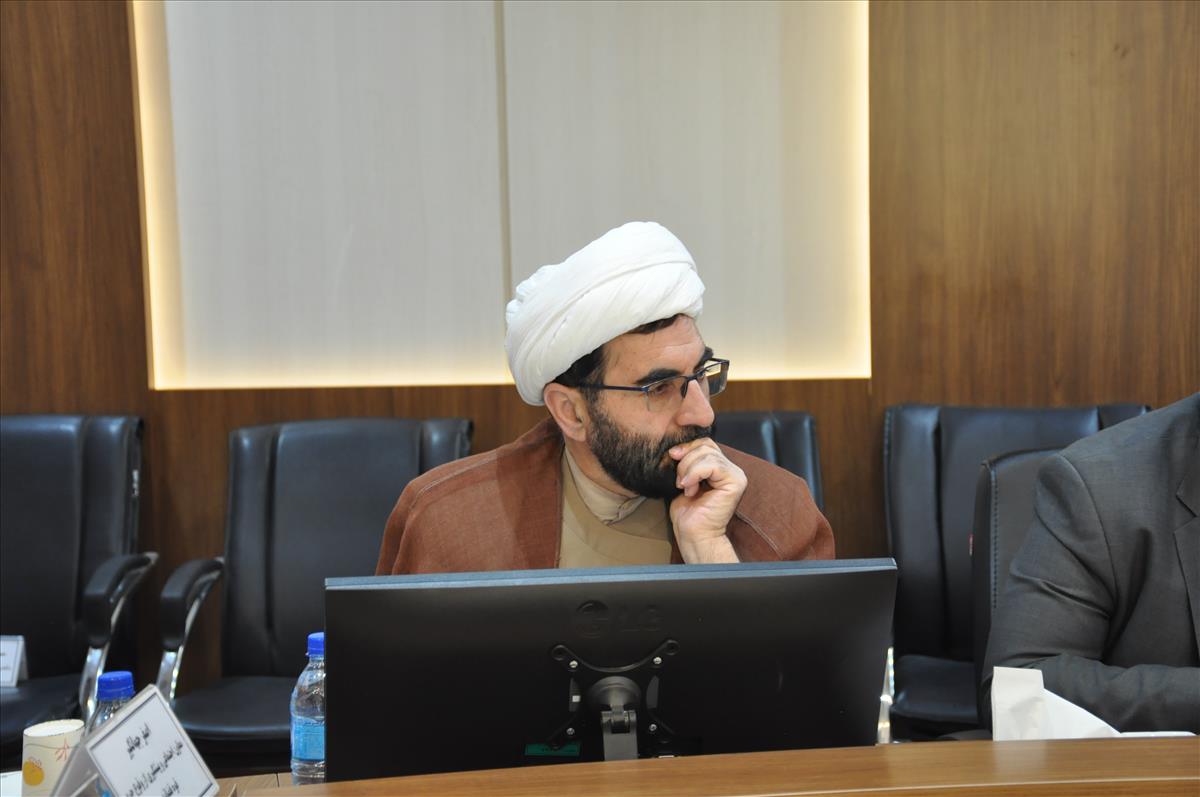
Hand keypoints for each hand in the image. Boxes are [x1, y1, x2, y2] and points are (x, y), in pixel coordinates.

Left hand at [667, 438, 745, 562]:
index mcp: (721, 467)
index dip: (687, 447)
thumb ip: (686, 461)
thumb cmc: (687, 512)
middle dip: (685, 461)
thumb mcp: (684, 478)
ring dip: (688, 470)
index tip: (672, 457)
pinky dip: (695, 474)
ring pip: (707, 454)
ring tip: (686, 487)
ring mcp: (736, 475)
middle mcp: (732, 469)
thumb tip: (677, 448)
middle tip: (680, 481)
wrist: (693, 534)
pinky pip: (712, 465)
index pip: (705, 443)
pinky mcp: (736, 482)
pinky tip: (690, 488)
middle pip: (706, 446)